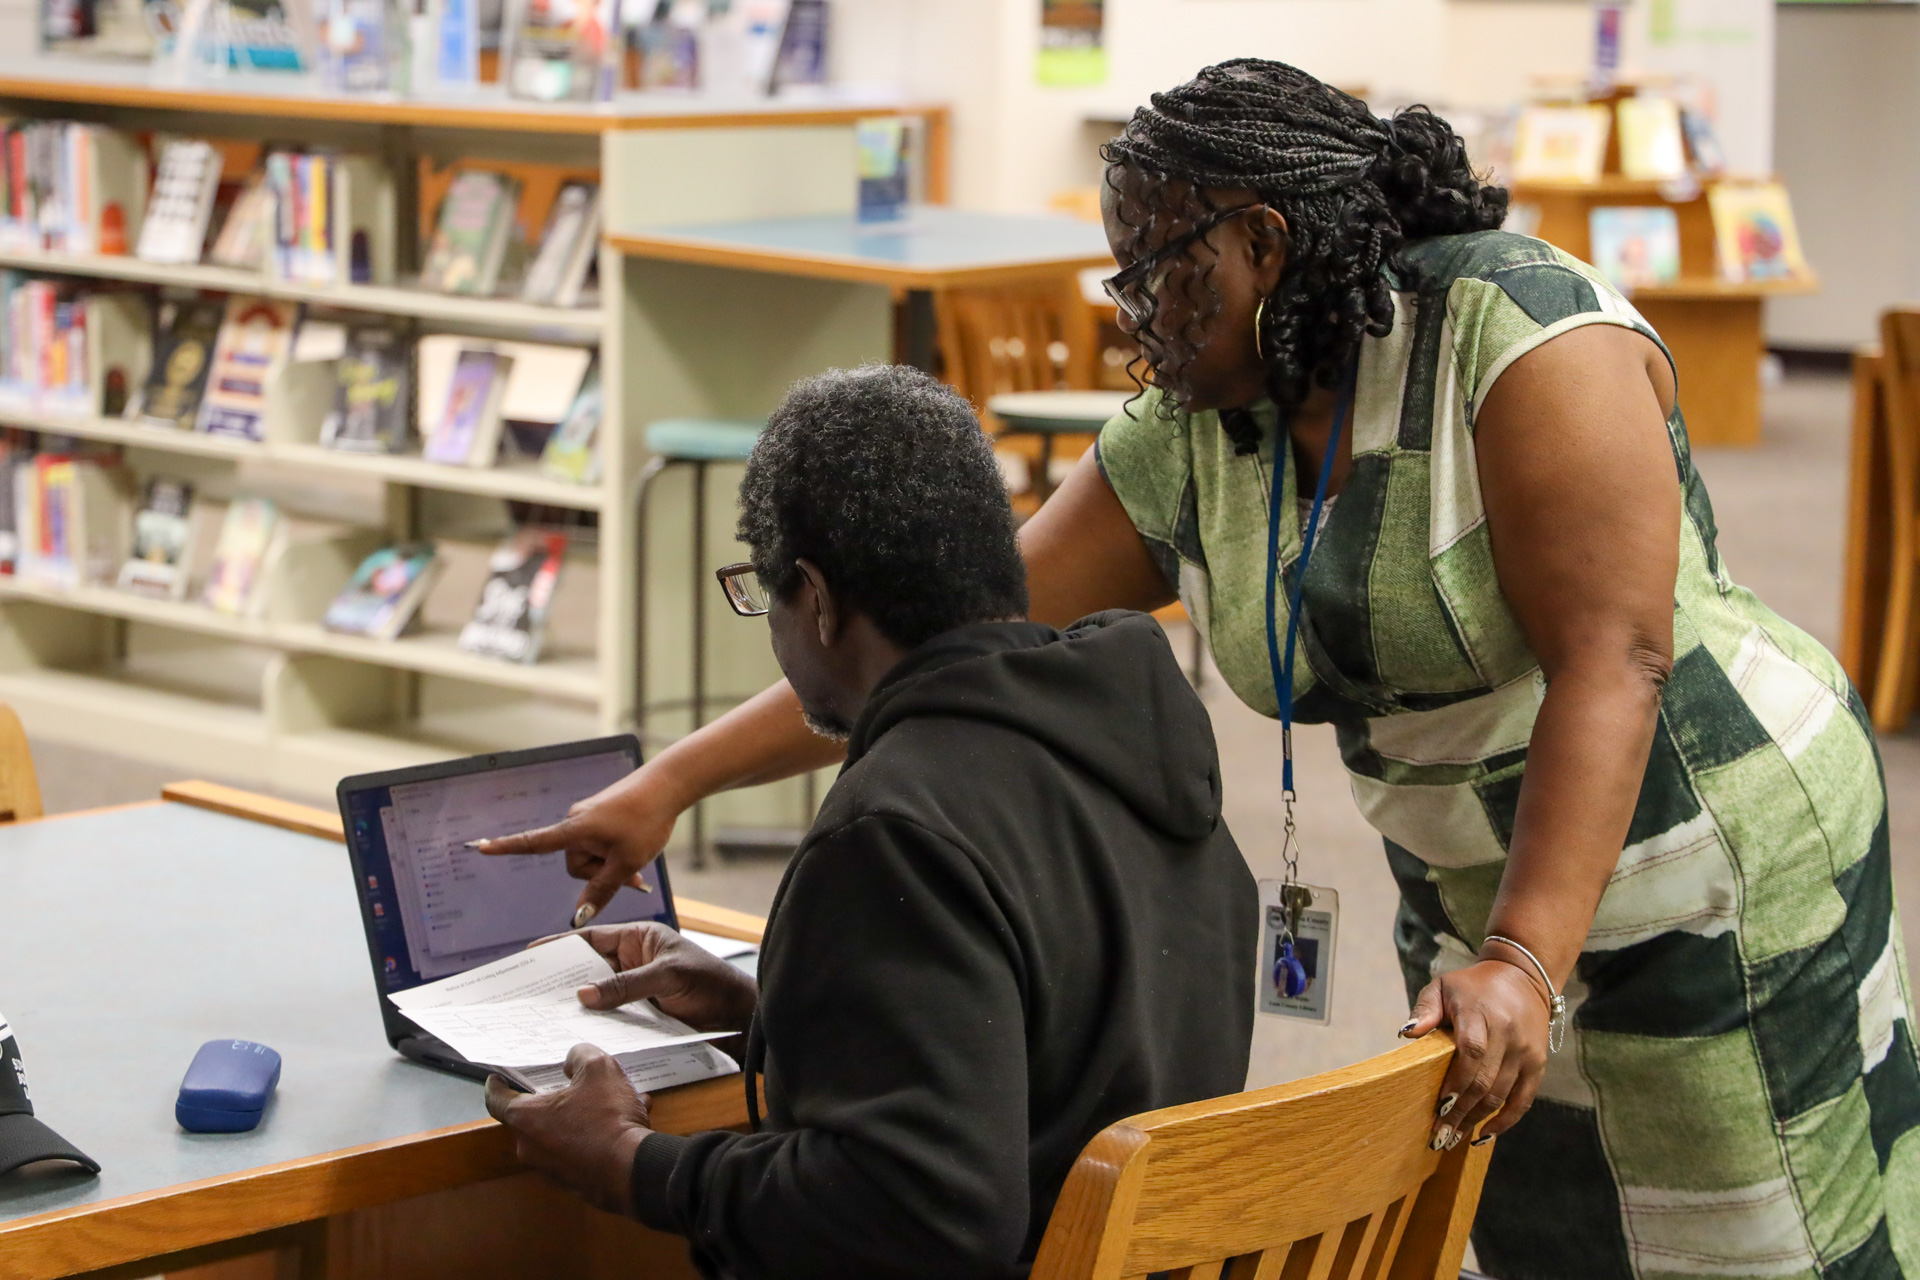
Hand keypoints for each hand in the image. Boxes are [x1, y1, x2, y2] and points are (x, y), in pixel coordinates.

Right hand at [472, 767, 683, 923]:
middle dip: (600, 873)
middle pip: (575, 865)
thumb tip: (578, 916)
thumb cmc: (646, 820)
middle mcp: (574, 821)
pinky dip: (614, 852)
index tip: (480, 847)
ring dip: (610, 863)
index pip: (533, 842)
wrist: (668, 785)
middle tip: (631, 869)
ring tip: (637, 854)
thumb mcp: (626, 862)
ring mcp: (587, 817)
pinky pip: (599, 844)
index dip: (506, 847)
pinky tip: (635, 847)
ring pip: (590, 857)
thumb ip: (601, 890)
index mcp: (574, 829)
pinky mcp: (599, 816)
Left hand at [484, 1044, 652, 1214]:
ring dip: (582, 1116)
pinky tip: (626, 1122)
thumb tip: (572, 1062)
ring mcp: (551, 1169)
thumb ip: (579, 1056)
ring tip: (615, 1101)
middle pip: (534, 1117)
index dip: (496, 1086)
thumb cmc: (607, 1117)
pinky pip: (579, 1150)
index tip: (496, 1079)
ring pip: (562, 1133)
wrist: (632, 1169)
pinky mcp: (574, 1183)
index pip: (497, 1100)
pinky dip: (595, 1135)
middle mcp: (530, 1147)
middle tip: (573, 1084)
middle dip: (554, 1099)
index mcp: (526, 1118)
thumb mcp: (598, 1069)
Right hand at [542, 922, 756, 1032]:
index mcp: (640, 939)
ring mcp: (634, 988)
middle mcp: (633, 961)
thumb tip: (583, 994)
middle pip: (589, 967)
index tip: (532, 952)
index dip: (562, 945)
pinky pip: (609, 1014)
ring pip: (597, 993)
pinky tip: (573, 1030)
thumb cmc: (711, 983)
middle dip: (561, 977)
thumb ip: (627, 984)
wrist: (737, 1017)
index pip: (593, 938)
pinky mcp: (639, 1013)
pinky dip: (593, 1020)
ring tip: (542, 1013)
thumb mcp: (668, 976)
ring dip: (575, 1002)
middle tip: (528, 990)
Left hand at [1400, 959, 1549, 1147]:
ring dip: (1476, 1120)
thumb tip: (1407, 1033)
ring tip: (1452, 1139)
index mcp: (1481, 1013)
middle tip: (1438, 1136)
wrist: (1522, 978)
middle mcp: (1507, 1034)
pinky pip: (1523, 1100)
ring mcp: (1525, 1052)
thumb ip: (1425, 1008)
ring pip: (1501, 1095)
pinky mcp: (1537, 1064)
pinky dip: (1505, 1122)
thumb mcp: (1444, 986)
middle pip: (1484, 1081)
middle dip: (1460, 1112)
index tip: (1439, 1105)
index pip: (1471, 1051)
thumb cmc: (1472, 986)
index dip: (1456, 1081)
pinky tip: (1484, 1135)